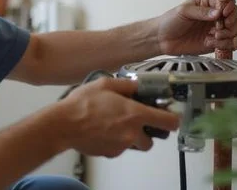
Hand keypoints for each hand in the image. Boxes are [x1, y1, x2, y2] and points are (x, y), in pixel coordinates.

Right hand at [58, 77, 179, 157]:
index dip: (172, 119)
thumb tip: (138, 85)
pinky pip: (120, 149)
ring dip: (132, 137)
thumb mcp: (106, 83)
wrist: (63, 125)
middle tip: (135, 121)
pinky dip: (116, 142)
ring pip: (135, 145)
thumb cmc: (83, 103)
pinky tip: (103, 131)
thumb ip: (127, 85)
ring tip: (116, 125)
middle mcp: (132, 133)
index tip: (168, 116)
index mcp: (135, 114)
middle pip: (152, 141)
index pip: (169, 122)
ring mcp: (122, 146)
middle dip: (147, 132)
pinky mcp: (110, 153)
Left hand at [156, 0, 236, 55]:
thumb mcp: (183, 11)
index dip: (230, 8)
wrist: (162, 39)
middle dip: (232, 22)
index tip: (224, 14)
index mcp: (208, 4)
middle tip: (221, 27)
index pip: (228, 2)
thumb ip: (201, 12)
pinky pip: (230, 44)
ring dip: (230, 34)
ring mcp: (216, 30)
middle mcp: (215, 17)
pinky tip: (211, 42)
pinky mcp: (215, 43)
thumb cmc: (170, 21)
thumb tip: (217, 13)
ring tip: (215, 36)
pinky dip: (225, 44)